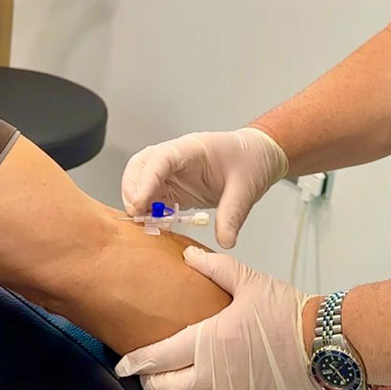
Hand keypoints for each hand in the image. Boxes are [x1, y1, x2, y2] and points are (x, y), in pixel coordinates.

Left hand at [114, 247, 318, 389]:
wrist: (323, 341)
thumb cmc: (288, 312)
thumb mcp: (249, 281)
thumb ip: (214, 267)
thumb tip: (188, 257)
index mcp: (212, 341)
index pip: (160, 357)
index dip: (137, 363)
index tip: (125, 364)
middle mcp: (219, 375)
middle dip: (152, 384)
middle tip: (149, 376)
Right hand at [120, 128, 288, 248]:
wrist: (258, 156)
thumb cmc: (251, 160)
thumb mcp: (246, 188)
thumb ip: (233, 214)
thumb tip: (225, 240)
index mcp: (193, 148)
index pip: (160, 159)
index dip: (145, 180)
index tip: (139, 203)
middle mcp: (177, 157)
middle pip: (140, 166)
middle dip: (132, 189)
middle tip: (136, 216)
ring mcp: (173, 172)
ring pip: (140, 181)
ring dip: (137, 201)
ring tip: (145, 224)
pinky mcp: (174, 186)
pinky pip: (152, 197)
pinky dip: (148, 211)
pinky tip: (155, 225)